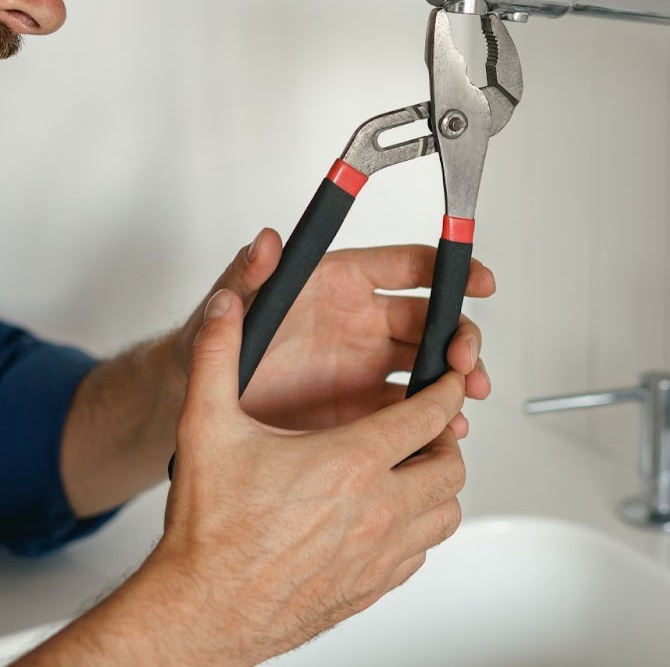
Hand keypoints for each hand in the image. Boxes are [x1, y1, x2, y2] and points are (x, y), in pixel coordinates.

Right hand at [155, 291, 468, 663]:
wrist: (202, 608)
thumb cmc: (208, 530)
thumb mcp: (206, 426)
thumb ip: (216, 355)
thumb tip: (226, 306)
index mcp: (348, 462)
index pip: (428, 415)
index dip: (446, 389)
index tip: (448, 378)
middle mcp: (376, 510)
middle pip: (449, 466)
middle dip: (445, 439)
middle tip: (426, 425)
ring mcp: (378, 555)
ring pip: (445, 514)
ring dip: (436, 487)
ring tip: (413, 469)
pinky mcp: (371, 588)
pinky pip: (421, 554)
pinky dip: (418, 529)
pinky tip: (390, 517)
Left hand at [172, 231, 493, 435]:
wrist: (193, 404)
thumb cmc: (213, 345)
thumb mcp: (228, 308)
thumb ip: (250, 274)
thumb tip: (267, 240)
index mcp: (339, 285)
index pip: (407, 266)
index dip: (448, 268)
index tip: (477, 279)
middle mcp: (360, 322)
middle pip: (431, 318)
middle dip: (460, 334)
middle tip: (465, 358)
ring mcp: (364, 366)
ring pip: (429, 365)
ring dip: (456, 378)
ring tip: (467, 396)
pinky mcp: (362, 409)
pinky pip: (411, 409)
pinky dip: (435, 418)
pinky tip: (445, 429)